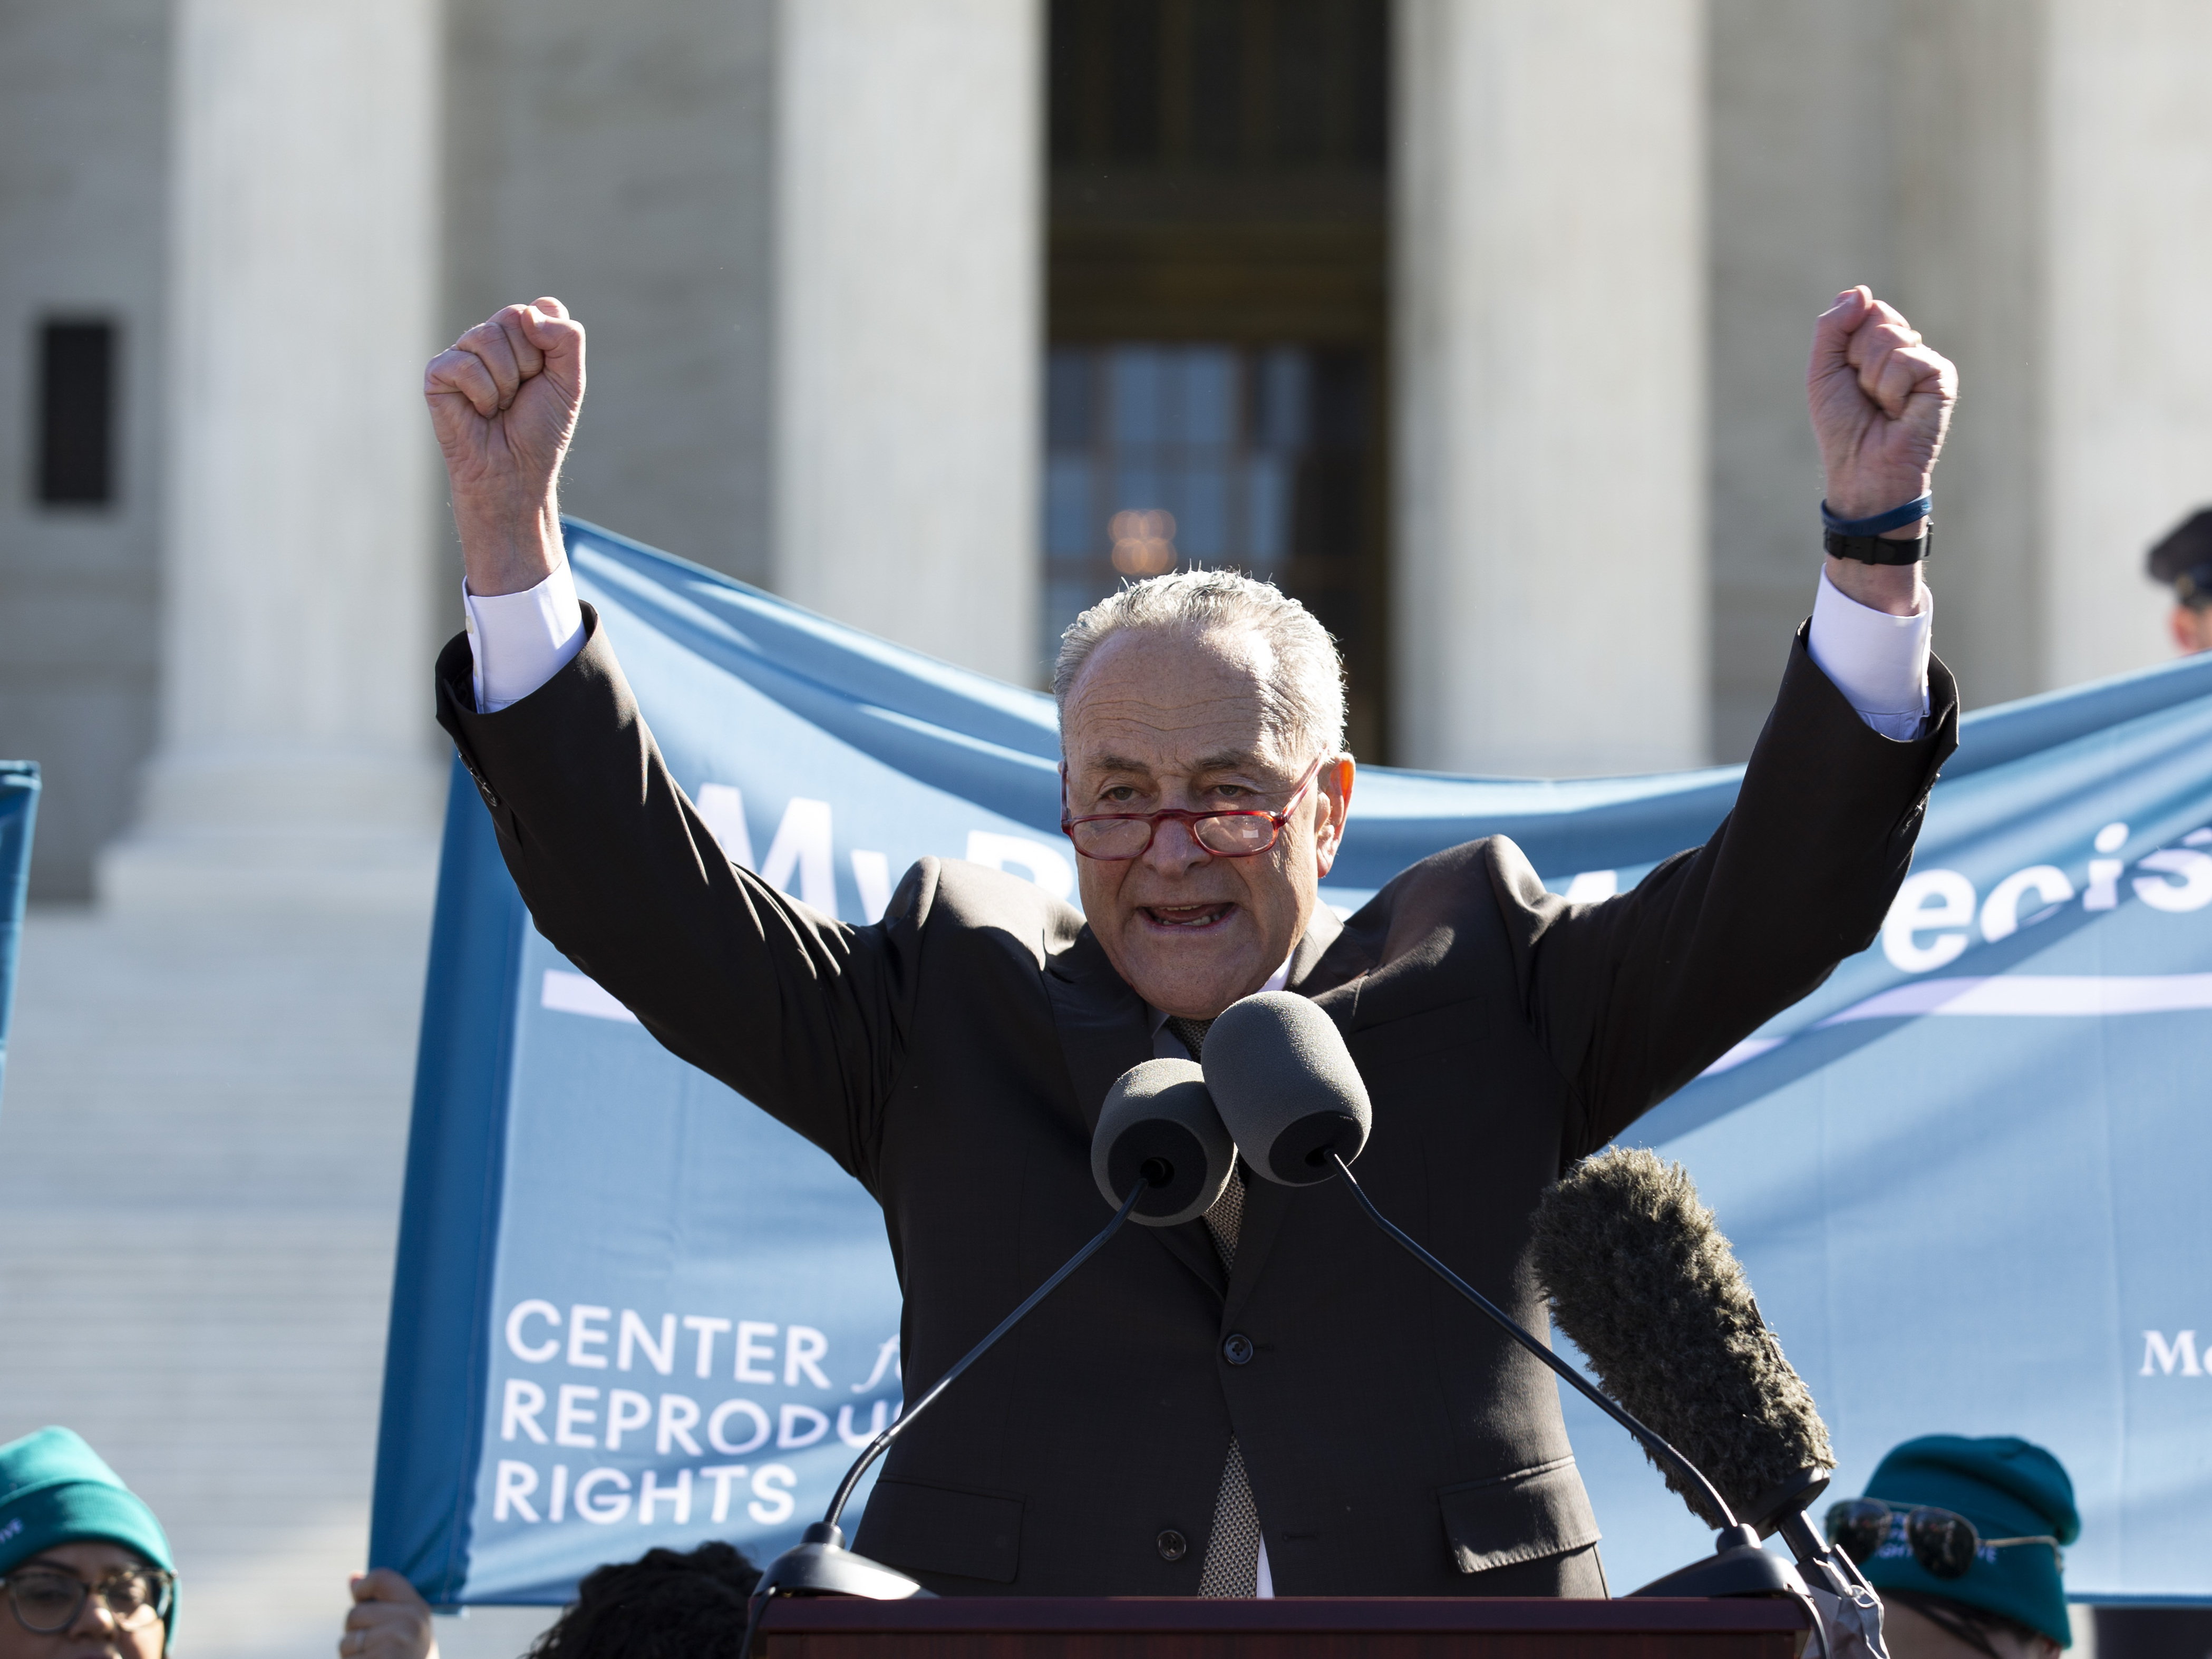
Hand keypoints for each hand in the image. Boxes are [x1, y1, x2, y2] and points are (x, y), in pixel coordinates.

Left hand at [339, 1569, 438, 1658]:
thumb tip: (353, 1578)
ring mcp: (394, 1644)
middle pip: (355, 1613)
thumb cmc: (407, 1654)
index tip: (361, 1599)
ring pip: (346, 1641)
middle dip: (354, 1631)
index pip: (382, 1578)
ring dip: (351, 1654)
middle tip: (374, 1645)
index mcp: (417, 1606)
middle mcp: (409, 1622)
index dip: (363, 1588)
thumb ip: (378, 1601)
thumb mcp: (404, 1624)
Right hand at [424, 298, 584, 595]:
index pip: (540, 309)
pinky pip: (464, 364)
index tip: (546, 378)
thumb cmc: (540, 431)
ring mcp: (462, 354)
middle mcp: (491, 340)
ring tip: (500, 407)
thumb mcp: (570, 383)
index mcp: (523, 337)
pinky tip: (479, 413)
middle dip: (528, 364)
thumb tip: (529, 313)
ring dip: (506, 382)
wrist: (516, 473)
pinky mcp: (437, 373)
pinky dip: (482, 395)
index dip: (550, 345)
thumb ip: (567, 339)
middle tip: (521, 397)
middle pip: (514, 317)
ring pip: (487, 337)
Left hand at [1807, 287, 1954, 615]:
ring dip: (1872, 377)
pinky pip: (1908, 360)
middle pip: (1877, 317)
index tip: (1846, 374)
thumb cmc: (1842, 426)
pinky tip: (1898, 411)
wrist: (1861, 468)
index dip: (1846, 341)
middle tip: (1863, 393)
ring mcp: (1925, 362)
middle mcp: (1905, 349)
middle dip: (1858, 357)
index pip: (1864, 309)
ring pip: (1891, 338)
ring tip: (1880, 406)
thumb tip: (1860, 291)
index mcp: (1878, 345)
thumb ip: (1832, 327)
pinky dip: (1891, 389)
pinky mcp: (1943, 378)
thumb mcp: (1823, 371)